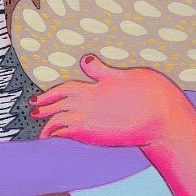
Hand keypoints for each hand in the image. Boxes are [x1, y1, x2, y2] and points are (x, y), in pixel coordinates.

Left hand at [30, 54, 195, 154]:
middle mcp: (87, 100)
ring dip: (46, 120)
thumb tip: (87, 58)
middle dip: (44, 103)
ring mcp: (86, 117)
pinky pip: (64, 132)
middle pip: (58, 100)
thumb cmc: (152, 94)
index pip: (67, 86)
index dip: (53, 91)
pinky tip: (51, 138)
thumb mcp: (125, 75)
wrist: (162, 117)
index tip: (43, 95)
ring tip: (40, 125)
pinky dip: (55, 133)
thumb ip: (103, 71)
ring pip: (57, 117)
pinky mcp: (89, 133)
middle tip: (33, 105)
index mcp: (95, 84)